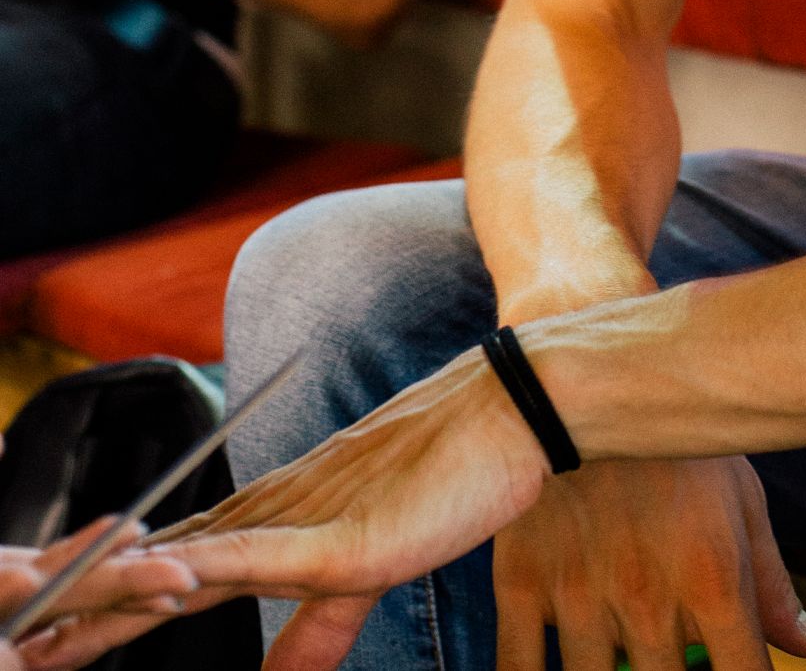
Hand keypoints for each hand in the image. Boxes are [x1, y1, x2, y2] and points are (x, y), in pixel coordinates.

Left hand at [15, 349, 548, 670]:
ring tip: (50, 622)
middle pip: (159, 570)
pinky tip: (169, 584)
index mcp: (278, 523)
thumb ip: (318, 627)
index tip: (46, 630)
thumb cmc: (452, 478)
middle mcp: (274, 515)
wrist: (509, 414)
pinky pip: (262, 557)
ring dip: (116, 592)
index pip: (174, 571)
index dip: (106, 601)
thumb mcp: (370, 571)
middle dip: (82, 605)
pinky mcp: (342, 539)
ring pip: (190, 562)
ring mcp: (304, 522)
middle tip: (18, 638)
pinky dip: (210, 571)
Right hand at [493, 456, 805, 670]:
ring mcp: (579, 592)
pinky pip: (517, 668)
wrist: (581, 373)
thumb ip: (769, 582)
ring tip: (615, 656)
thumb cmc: (671, 443)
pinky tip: (551, 669)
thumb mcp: (736, 498)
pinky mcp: (520, 581)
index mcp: (711, 577)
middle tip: (667, 658)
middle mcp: (647, 595)